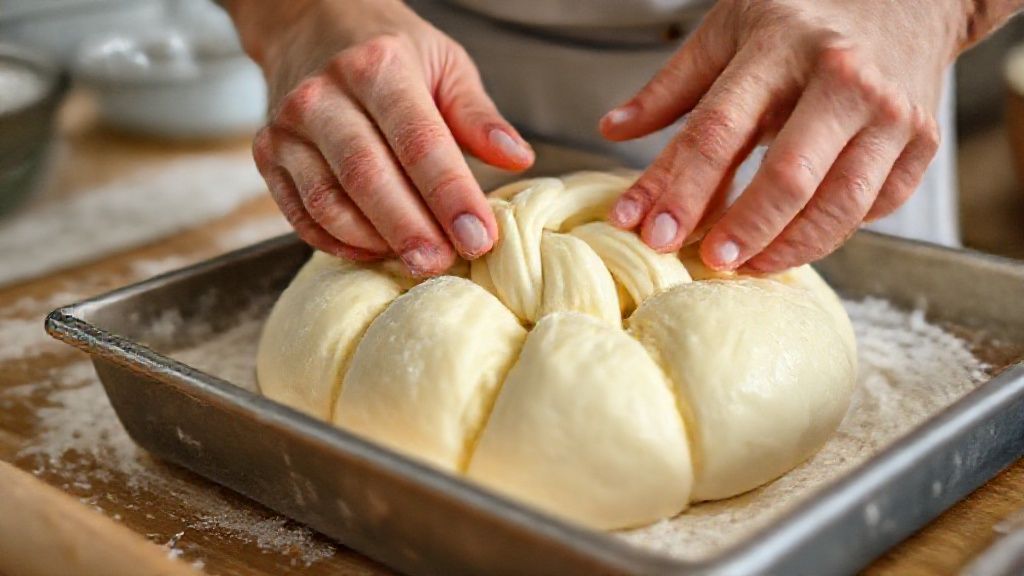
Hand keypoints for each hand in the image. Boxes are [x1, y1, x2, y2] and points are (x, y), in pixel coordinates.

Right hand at [228, 0, 533, 275]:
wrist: (311, 25)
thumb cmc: (390, 52)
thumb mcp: (444, 64)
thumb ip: (477, 115)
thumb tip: (518, 159)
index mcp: (378, 66)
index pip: (419, 141)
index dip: (451, 196)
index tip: (479, 237)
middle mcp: (324, 95)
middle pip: (368, 177)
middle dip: (410, 229)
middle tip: (443, 263)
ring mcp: (288, 128)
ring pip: (328, 202)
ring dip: (374, 242)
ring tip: (415, 261)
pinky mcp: (268, 155)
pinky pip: (300, 215)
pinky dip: (338, 243)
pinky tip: (374, 252)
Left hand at [600, 0, 966, 272]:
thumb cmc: (804, 15)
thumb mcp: (729, 29)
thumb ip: (670, 87)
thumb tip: (612, 129)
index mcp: (779, 47)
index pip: (718, 130)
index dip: (679, 189)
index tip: (646, 230)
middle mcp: (841, 79)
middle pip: (786, 177)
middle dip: (741, 230)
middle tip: (706, 262)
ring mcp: (890, 114)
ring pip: (838, 205)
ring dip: (787, 248)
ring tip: (746, 266)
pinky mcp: (920, 143)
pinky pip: (872, 207)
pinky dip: (831, 232)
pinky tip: (795, 239)